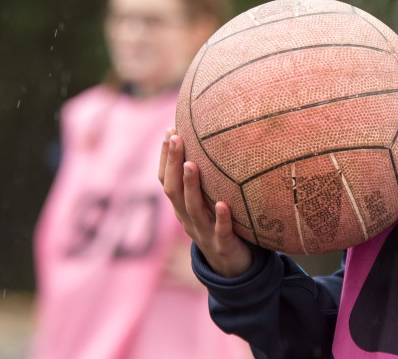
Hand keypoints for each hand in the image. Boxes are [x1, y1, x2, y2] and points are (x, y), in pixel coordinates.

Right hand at [159, 128, 252, 276]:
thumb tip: (211, 140)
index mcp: (182, 207)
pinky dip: (221, 218)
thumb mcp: (208, 202)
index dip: (166, 157)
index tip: (170, 130)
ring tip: (192, 164)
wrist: (232, 267)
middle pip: (173, 190)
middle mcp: (187, 219)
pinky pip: (220, 231)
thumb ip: (206, 179)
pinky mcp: (222, 245)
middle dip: (173, 162)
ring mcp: (203, 233)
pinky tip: (224, 203)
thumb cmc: (221, 226)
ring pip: (192, 209)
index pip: (166, 180)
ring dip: (191, 186)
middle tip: (176, 137)